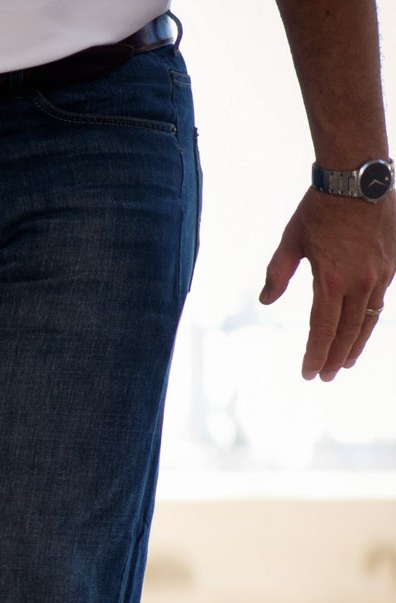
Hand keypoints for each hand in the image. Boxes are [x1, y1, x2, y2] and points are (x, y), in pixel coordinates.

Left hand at [261, 188, 395, 380]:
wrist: (359, 179)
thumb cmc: (319, 209)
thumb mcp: (290, 242)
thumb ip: (277, 274)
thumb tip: (265, 301)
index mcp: (331, 281)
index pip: (322, 329)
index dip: (316, 354)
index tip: (309, 374)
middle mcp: (360, 282)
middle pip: (348, 331)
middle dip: (336, 357)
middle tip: (327, 377)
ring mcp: (381, 273)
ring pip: (370, 318)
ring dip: (357, 343)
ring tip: (347, 362)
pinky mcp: (392, 262)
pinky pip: (382, 299)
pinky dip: (371, 318)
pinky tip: (363, 327)